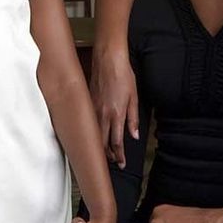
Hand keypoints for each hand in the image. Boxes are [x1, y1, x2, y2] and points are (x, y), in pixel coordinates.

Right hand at [90, 49, 138, 165]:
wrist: (108, 59)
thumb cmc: (122, 74)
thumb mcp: (134, 97)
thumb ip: (133, 118)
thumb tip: (134, 135)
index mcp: (116, 114)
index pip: (117, 142)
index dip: (119, 156)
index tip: (122, 163)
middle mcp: (103, 114)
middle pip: (103, 142)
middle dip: (108, 155)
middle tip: (114, 161)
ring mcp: (93, 109)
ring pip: (95, 134)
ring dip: (100, 146)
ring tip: (106, 152)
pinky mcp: (88, 103)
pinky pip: (90, 123)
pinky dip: (94, 133)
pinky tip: (96, 135)